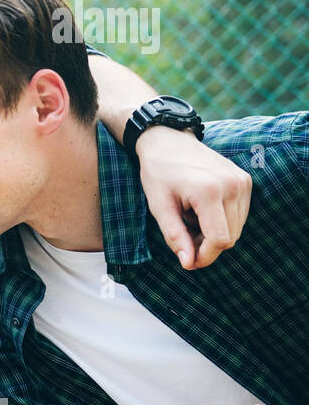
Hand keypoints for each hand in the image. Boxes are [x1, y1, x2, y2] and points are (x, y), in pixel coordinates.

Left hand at [135, 126, 250, 269]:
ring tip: (189, 219)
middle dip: (208, 246)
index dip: (205, 256)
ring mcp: (242, 182)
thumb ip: (174, 236)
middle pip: (230, 237)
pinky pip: (239, 214)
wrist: (168, 140)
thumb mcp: (159, 206)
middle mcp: (232, 186)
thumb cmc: (158, 172)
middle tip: (183, 237)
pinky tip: (201, 210)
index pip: (220, 240)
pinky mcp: (245, 180)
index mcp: (209, 192)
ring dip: (215, 233)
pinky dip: (222, 220)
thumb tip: (188, 263)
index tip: (188, 262)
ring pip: (236, 228)